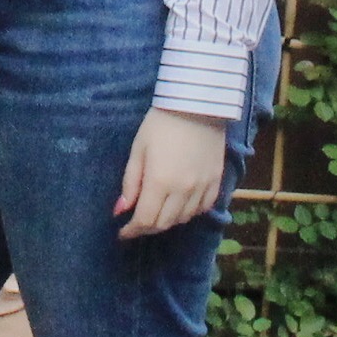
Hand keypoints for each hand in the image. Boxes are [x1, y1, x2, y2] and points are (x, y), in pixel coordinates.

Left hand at [115, 106, 226, 238]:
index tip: (122, 232)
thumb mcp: (138, 150)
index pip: (145, 220)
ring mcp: (202, 188)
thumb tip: (120, 211)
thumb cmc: (160, 124)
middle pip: (164, 223)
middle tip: (136, 223)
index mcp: (159, 183)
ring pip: (184, 219)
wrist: (197, 105)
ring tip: (157, 212)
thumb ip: (130, 183)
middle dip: (147, 228)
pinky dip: (189, 213)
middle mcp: (182, 191)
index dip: (132, 230)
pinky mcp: (216, 182)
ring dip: (168, 221)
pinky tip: (181, 205)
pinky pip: (203, 209)